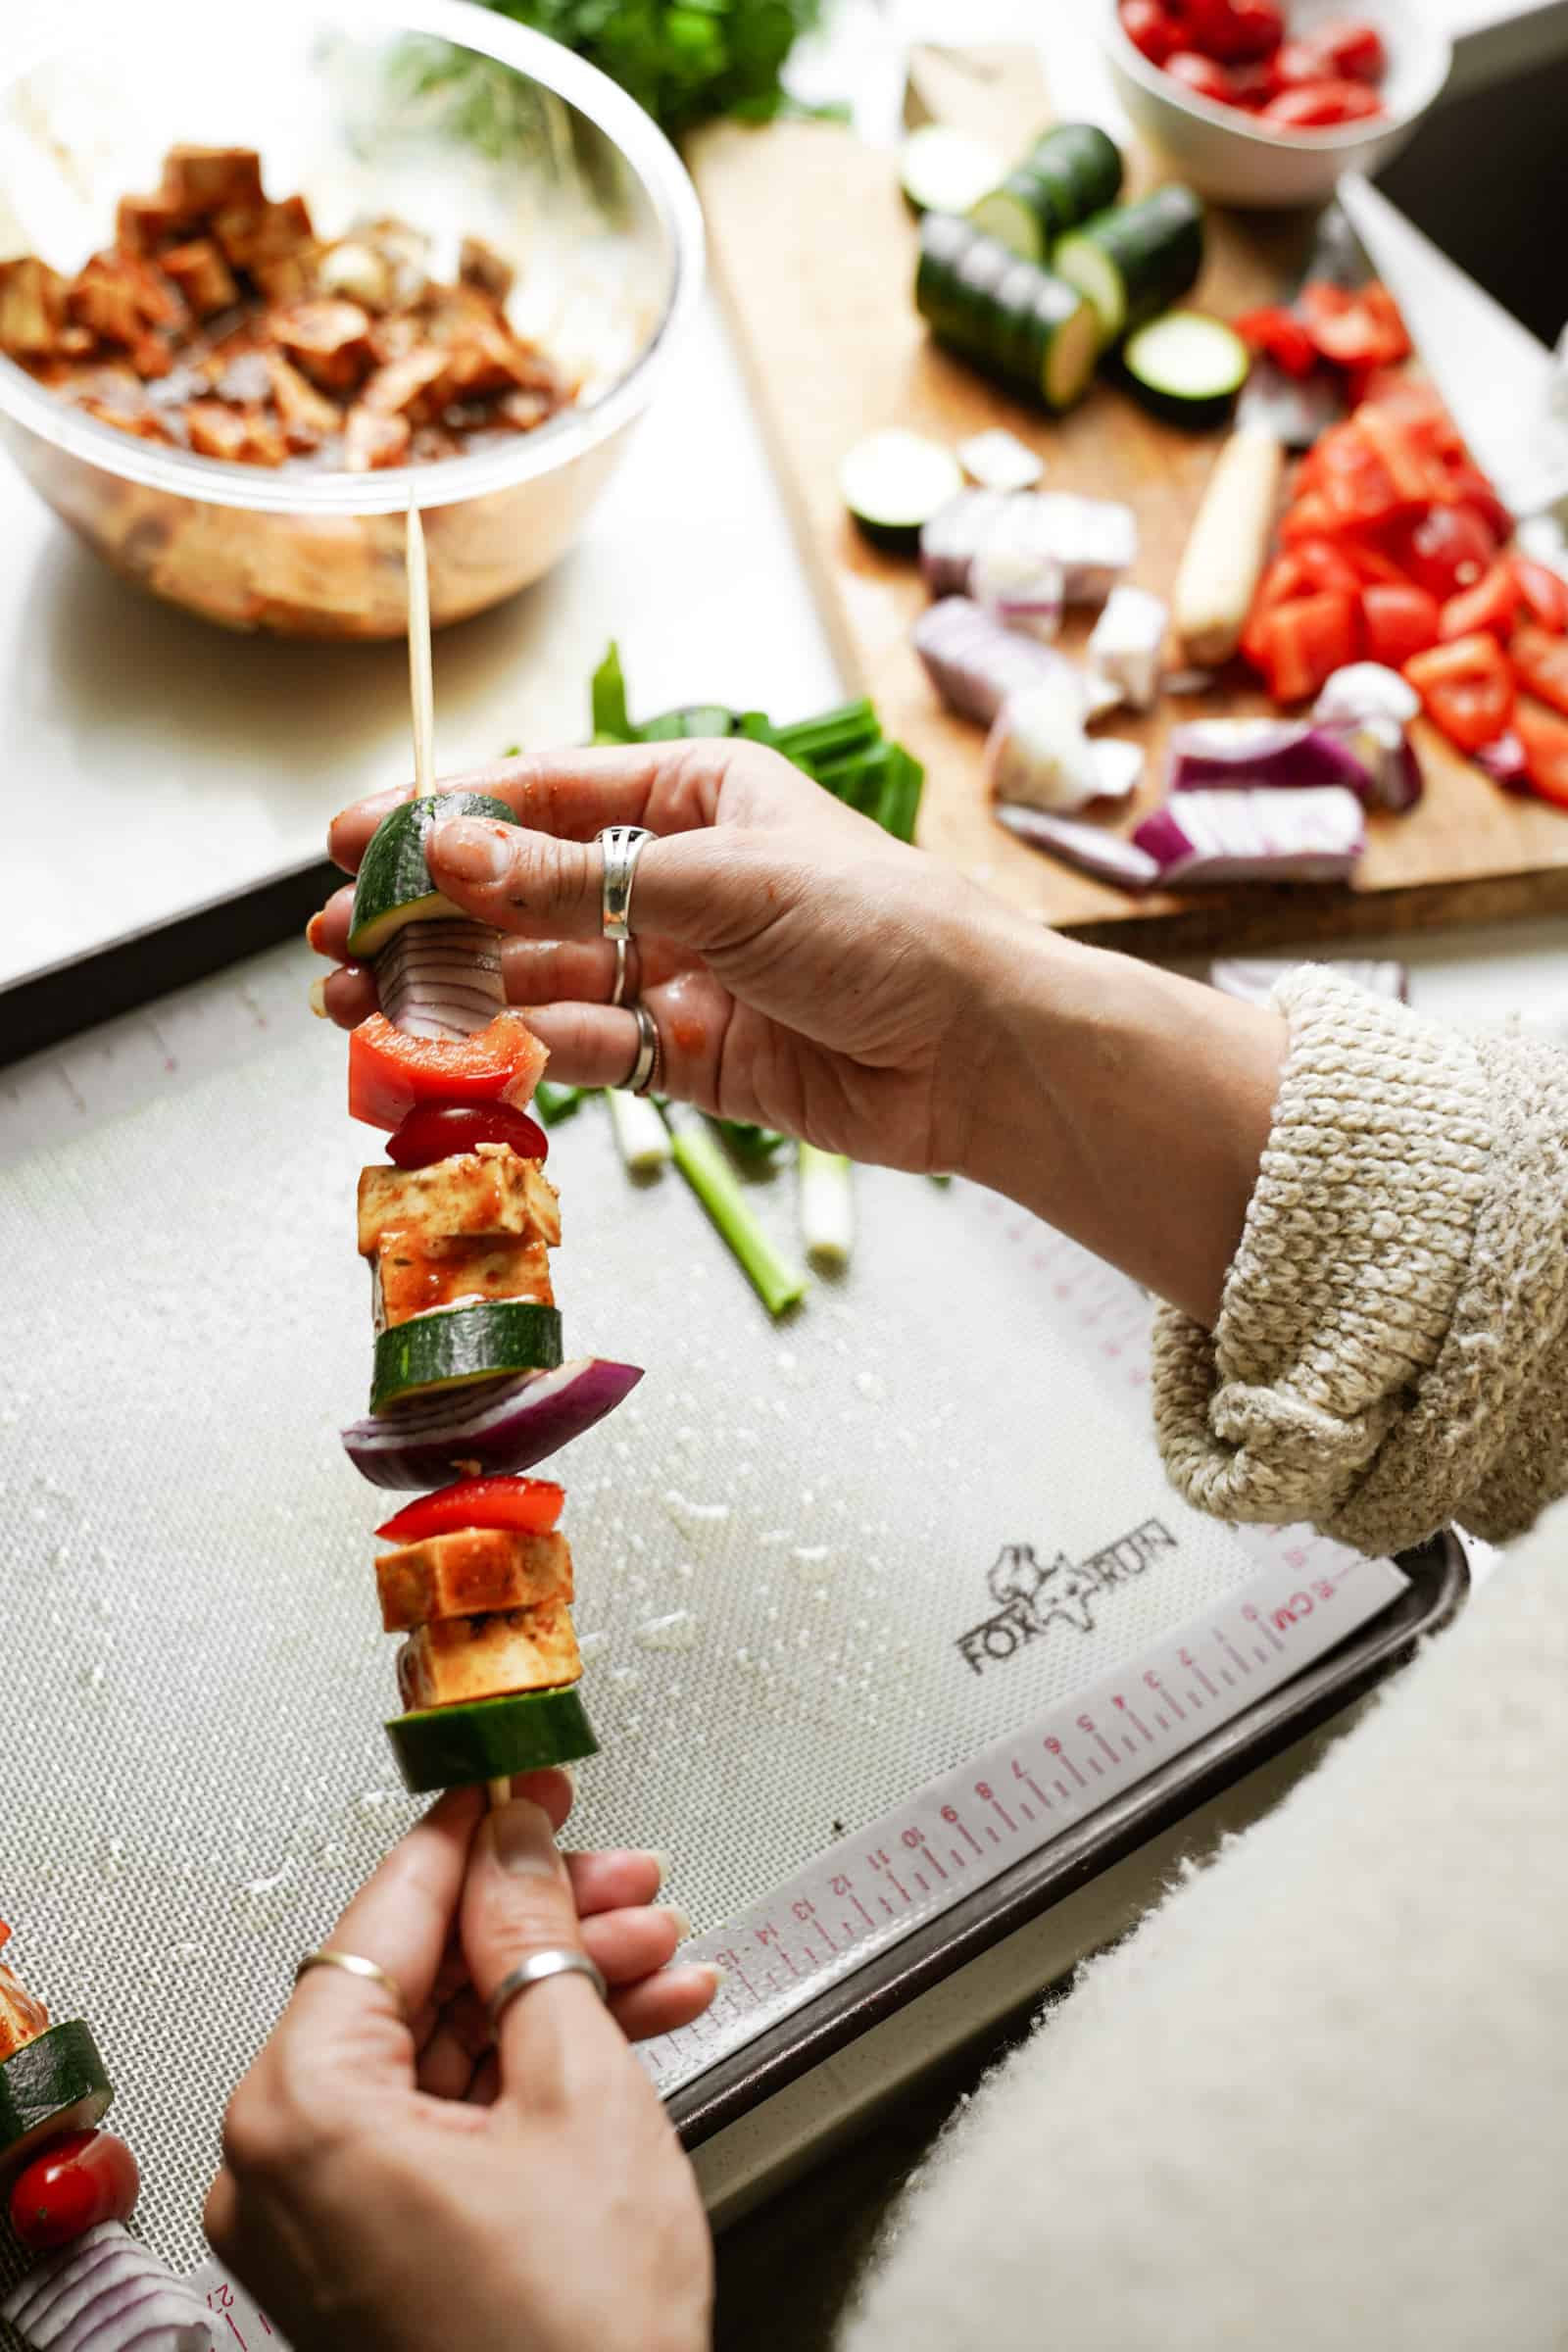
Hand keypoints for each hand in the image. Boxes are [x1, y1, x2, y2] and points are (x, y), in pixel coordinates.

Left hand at [205, 1772, 714, 2351]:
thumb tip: (515, 1844)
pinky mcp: (367, 2249)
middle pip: (418, 1981)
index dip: (474, 1833)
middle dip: (541, 1921)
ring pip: (443, 2047)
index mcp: (302, 2110)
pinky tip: (634, 2023)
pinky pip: (446, 2117)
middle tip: (619, 1870)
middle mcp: (283, 2161)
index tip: (521, 1775)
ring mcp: (321, 2215)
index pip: (386, 1913)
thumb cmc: (574, 2340)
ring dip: (556, 1991)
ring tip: (657, 1947)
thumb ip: (538, 1942)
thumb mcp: (578, 2092)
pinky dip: (535, 2070)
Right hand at [311, 738, 1284, 1323]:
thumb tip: (446, 853)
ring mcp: (683, 970)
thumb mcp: (722, 880)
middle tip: (331, 947)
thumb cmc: (881, 926)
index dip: (440, 821)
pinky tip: (473, 1052)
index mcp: (695, 795)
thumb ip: (576, 880)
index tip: (348, 843)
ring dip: (457, 992)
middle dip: (427, 919)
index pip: (542, 799)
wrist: (980, 1050)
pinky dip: (537, 1050)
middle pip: (525, 895)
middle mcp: (681, 878)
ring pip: (544, 977)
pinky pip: (593, 1047)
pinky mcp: (694, 1057)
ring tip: (360, 1011)